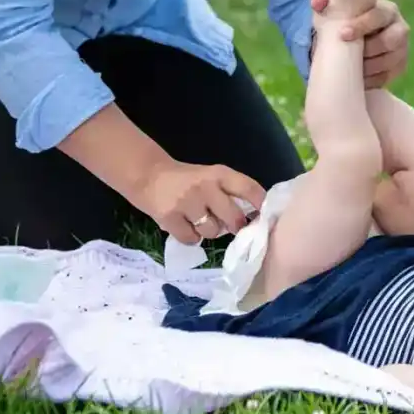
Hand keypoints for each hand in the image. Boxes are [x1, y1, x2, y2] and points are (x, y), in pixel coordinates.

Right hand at [138, 161, 264, 244]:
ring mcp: (187, 202)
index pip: (249, 189)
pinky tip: (184, 226)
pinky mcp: (170, 217)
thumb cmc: (188, 180)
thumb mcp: (211, 177)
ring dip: (209, 231)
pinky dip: (190, 237)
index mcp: (220, 174)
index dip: (260, 206)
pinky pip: (191, 239)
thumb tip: (254, 218)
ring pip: (212, 232)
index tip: (264, 217)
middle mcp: (206, 186)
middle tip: (228, 224)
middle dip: (235, 226)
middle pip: (234, 218)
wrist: (149, 176)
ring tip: (198, 221)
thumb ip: (231, 192)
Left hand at [311, 0, 409, 88]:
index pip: (380, 15)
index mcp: (386, 10)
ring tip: (349, 68)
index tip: (343, 34)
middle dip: (368, 50)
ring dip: (369, 67)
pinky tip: (357, 79)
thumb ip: (323, 0)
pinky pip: (388, 76)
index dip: (363, 25)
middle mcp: (399, 28)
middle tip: (346, 56)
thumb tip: (318, 1)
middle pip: (391, 40)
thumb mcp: (335, 8)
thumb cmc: (346, 20)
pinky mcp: (399, 67)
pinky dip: (371, 80)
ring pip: (390, 61)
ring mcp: (401, 49)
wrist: (354, 38)